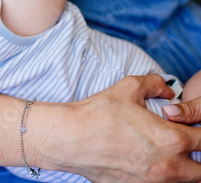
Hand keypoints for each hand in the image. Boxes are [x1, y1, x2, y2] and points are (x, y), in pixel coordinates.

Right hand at [32, 74, 200, 181]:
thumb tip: (167, 89)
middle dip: (199, 159)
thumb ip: (154, 83)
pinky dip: (159, 178)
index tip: (193, 128)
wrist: (69, 138)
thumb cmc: (97, 114)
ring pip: (184, 182)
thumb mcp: (128, 87)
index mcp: (171, 139)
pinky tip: (145, 163)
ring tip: (166, 156)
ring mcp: (152, 182)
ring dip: (182, 170)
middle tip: (186, 146)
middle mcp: (168, 166)